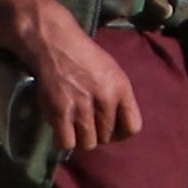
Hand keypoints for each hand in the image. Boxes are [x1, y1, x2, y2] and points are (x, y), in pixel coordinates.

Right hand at [0, 0, 143, 151]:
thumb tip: (118, 127)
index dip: (121, 133)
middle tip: (84, 122)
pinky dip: (62, 140)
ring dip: (79, 138)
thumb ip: (118, 98)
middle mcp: (105, 99)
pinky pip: (66, 143)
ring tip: (72, 125)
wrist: (54, 43)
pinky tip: (60, 129)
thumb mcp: (112, 72)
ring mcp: (82, 106)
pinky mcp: (60, 112)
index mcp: (122, 88)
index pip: (132, 127)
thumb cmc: (84, 57)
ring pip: (88, 143)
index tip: (109, 130)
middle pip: (106, 137)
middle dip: (96, 133)